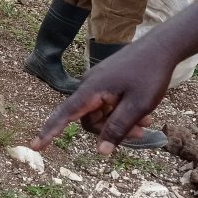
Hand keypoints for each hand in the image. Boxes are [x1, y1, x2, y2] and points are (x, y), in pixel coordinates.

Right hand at [31, 40, 170, 153]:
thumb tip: (100, 152)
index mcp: (91, 90)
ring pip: (100, 112)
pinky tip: (142, 113)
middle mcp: (89, 85)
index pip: (64, 115)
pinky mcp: (108, 80)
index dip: (49, 132)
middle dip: (109, 130)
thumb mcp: (138, 106)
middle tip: (139, 134)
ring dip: (118, 121)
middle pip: (88, 119)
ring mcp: (98, 82)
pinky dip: (121, 111)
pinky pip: (107, 102)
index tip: (35, 146)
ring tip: (146, 123)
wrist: (162, 46)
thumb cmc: (150, 74)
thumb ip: (117, 129)